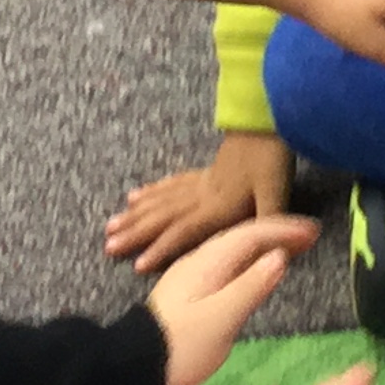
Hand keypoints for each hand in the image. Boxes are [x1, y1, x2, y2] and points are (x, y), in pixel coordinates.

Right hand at [107, 133, 295, 272]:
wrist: (265, 119)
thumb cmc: (271, 158)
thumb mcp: (275, 193)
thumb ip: (270, 223)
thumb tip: (271, 249)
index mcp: (217, 206)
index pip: (184, 230)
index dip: (161, 248)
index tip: (138, 265)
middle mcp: (201, 195)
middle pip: (162, 216)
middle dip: (135, 232)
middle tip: (108, 244)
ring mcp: (200, 182)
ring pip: (161, 200)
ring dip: (136, 214)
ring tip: (112, 224)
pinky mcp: (204, 172)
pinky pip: (171, 184)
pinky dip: (152, 192)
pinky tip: (137, 196)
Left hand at [146, 213, 320, 384]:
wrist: (135, 367)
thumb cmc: (181, 347)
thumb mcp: (222, 319)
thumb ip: (251, 286)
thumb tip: (279, 257)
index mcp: (207, 263)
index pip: (251, 234)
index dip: (284, 230)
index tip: (315, 232)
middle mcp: (198, 262)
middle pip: (242, 237)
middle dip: (276, 234)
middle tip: (310, 238)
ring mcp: (191, 277)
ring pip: (233, 251)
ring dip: (263, 247)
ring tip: (290, 250)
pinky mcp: (188, 293)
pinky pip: (226, 265)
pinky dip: (248, 263)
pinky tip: (255, 273)